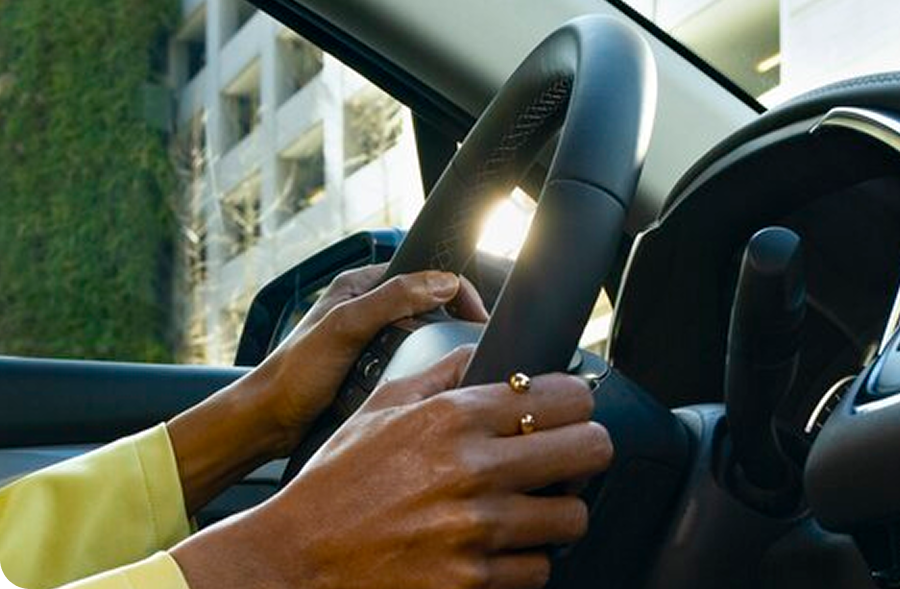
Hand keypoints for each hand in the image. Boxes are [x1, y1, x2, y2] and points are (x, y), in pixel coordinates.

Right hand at [172, 348, 612, 588]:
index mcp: (455, 418)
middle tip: (568, 460)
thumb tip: (481, 351)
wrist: (290, 564)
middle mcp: (475, 471)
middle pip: (592, 449)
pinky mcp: (473, 583)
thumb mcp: (378, 412)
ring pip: (574, 517)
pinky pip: (538, 570)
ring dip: (557, 515)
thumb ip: (437, 375)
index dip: (577, 403)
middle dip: (586, 452)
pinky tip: (502, 550)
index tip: (569, 412)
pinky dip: (526, 563)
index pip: (568, 396)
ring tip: (534, 510)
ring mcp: (477, 532)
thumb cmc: (331, 487)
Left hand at [256, 264, 489, 453]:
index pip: (425, 274)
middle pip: (428, 305)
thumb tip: (442, 282)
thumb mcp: (345, 328)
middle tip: (465, 344)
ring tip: (441, 364)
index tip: (476, 318)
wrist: (265, 424)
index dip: (457, 292)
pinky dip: (418, 369)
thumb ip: (392, 300)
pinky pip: (409, 361)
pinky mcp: (370, 367)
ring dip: (432, 350)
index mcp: (359, 285)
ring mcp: (369, 339)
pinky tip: (419, 382)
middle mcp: (366, 307)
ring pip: (421, 336)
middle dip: (448, 322)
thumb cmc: (291, 376)